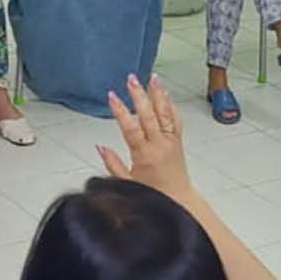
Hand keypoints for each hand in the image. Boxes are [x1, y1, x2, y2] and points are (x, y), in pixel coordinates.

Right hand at [98, 73, 191, 198]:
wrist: (180, 200)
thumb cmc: (155, 195)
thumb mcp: (127, 184)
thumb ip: (112, 164)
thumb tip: (100, 147)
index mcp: (145, 155)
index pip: (131, 128)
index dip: (121, 111)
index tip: (112, 97)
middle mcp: (160, 145)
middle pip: (149, 115)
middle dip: (139, 95)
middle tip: (131, 79)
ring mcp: (171, 141)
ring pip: (165, 113)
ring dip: (158, 95)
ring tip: (153, 78)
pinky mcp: (178, 141)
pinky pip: (176, 120)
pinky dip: (171, 106)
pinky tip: (165, 95)